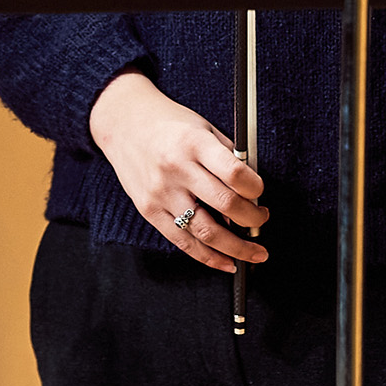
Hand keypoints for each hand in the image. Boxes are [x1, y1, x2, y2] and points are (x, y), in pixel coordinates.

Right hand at [88, 69, 268, 272]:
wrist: (123, 123)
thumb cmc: (168, 123)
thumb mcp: (203, 127)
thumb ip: (228, 156)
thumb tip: (253, 191)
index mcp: (194, 142)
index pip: (234, 173)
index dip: (255, 189)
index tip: (260, 193)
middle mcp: (176, 168)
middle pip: (225, 204)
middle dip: (252, 220)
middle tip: (261, 221)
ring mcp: (161, 192)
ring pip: (206, 232)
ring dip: (237, 248)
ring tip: (254, 253)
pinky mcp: (149, 210)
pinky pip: (183, 241)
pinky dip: (209, 257)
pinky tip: (227, 262)